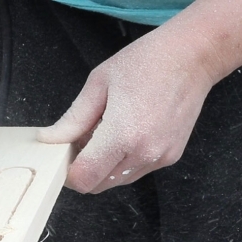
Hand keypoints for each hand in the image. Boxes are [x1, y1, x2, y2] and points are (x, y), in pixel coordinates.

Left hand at [37, 27, 213, 193]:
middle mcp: (144, 154)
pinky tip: (123, 136)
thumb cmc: (146, 63)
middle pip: (97, 185)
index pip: (84, 178)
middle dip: (83, 169)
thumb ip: (72, 120)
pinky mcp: (168, 158)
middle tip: (81, 141)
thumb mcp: (98, 85)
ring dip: (101, 167)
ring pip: (115, 181)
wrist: (193, 57)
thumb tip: (47, 139)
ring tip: (104, 135)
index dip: (68, 172)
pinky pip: (133, 172)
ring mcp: (159, 158)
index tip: (64, 155)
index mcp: (123, 135)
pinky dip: (120, 162)